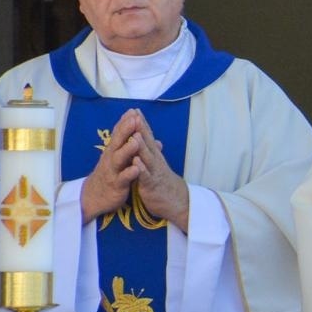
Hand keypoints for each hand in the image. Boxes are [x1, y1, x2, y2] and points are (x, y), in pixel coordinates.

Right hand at [80, 110, 145, 222]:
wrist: (95, 196)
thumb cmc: (111, 174)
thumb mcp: (120, 158)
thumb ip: (130, 145)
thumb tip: (144, 133)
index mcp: (114, 150)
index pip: (119, 133)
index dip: (125, 122)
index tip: (133, 110)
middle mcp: (111, 158)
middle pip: (118, 141)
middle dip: (126, 130)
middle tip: (134, 118)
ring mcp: (113, 171)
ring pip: (119, 159)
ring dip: (127, 149)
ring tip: (136, 141)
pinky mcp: (116, 184)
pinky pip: (123, 178)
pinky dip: (129, 173)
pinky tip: (137, 169)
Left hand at [129, 112, 189, 231]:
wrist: (176, 202)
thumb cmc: (163, 183)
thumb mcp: (156, 165)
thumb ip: (151, 152)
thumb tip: (147, 139)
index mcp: (154, 156)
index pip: (147, 137)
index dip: (141, 123)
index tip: (134, 109)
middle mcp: (155, 161)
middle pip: (147, 142)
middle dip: (140, 128)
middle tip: (134, 114)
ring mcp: (154, 172)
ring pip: (147, 157)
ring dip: (141, 146)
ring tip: (135, 134)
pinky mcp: (151, 186)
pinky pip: (146, 176)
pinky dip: (141, 168)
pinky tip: (136, 161)